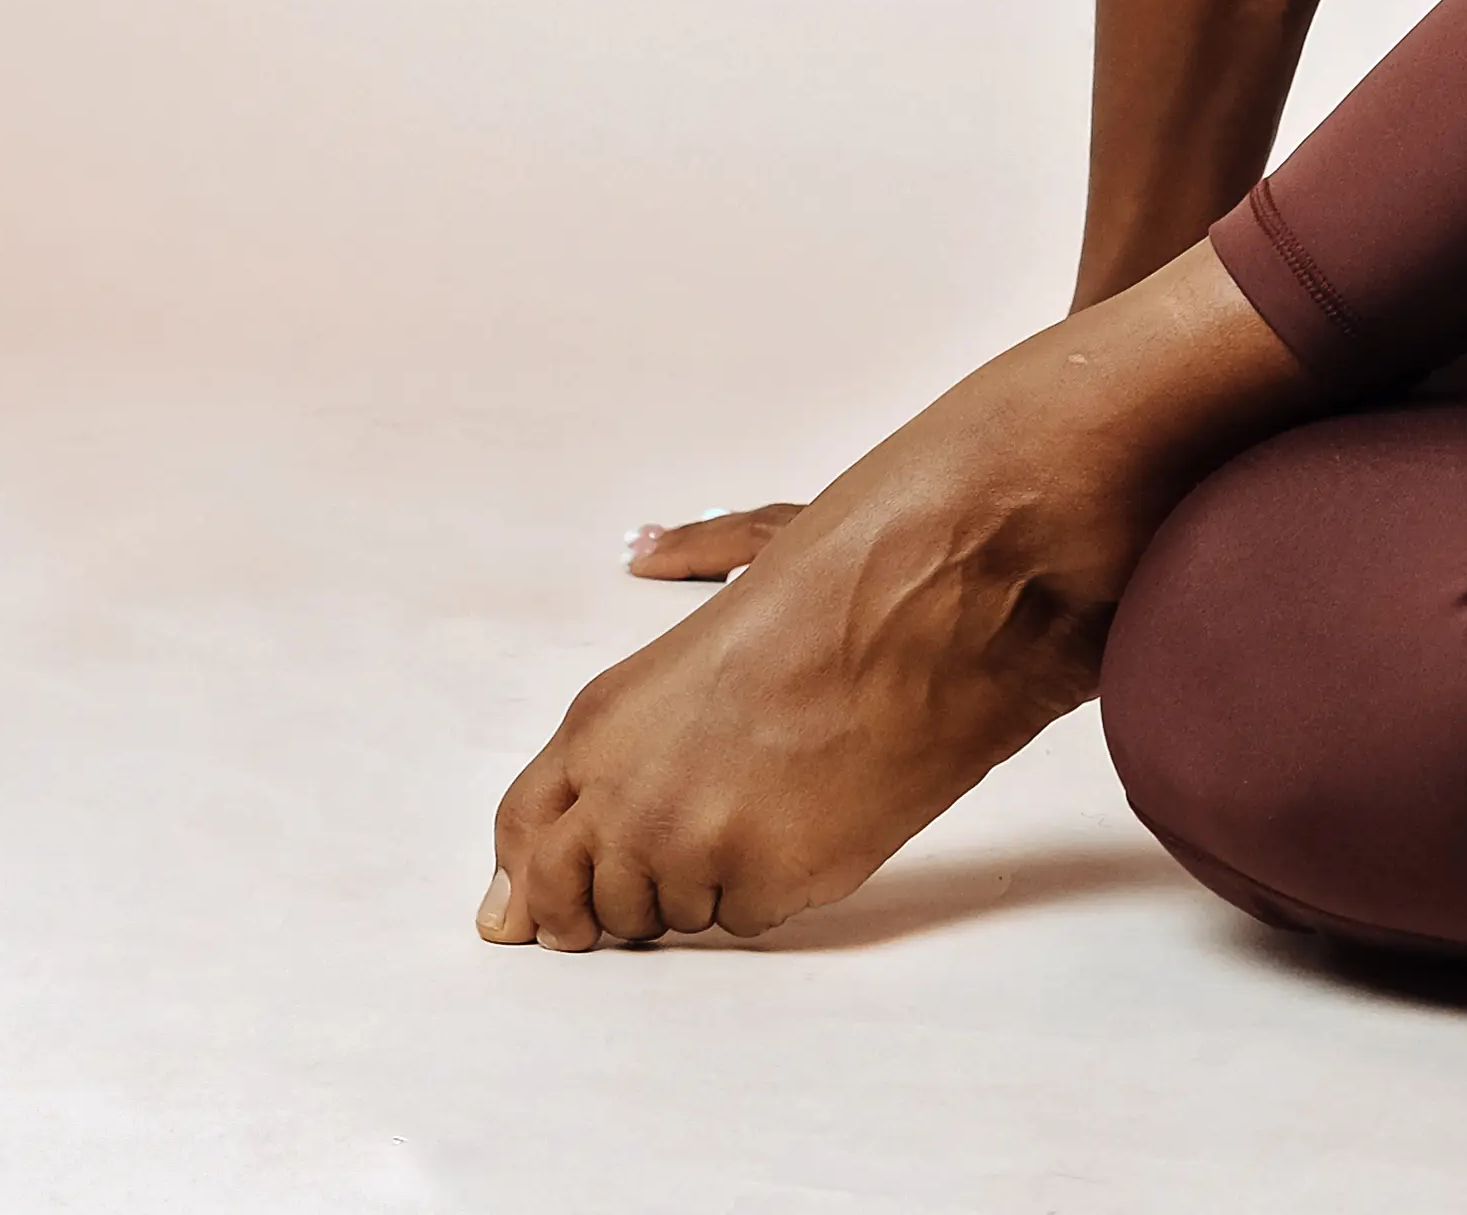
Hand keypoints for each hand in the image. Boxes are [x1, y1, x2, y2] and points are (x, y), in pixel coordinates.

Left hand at [483, 498, 1100, 948]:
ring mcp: (696, 846)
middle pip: (581, 899)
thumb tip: (646, 547)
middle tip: (666, 867)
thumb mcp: (744, 558)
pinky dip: (765, 886)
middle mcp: (630, 794)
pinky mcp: (769, 882)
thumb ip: (681, 569)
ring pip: (665, 914)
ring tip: (761, 812)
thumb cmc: (855, 577)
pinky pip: (741, 918)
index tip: (528, 911)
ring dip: (696, 883)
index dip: (526, 879)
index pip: (524, 830)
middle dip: (609, 897)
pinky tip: (806, 822)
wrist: (942, 613)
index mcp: (603, 718)